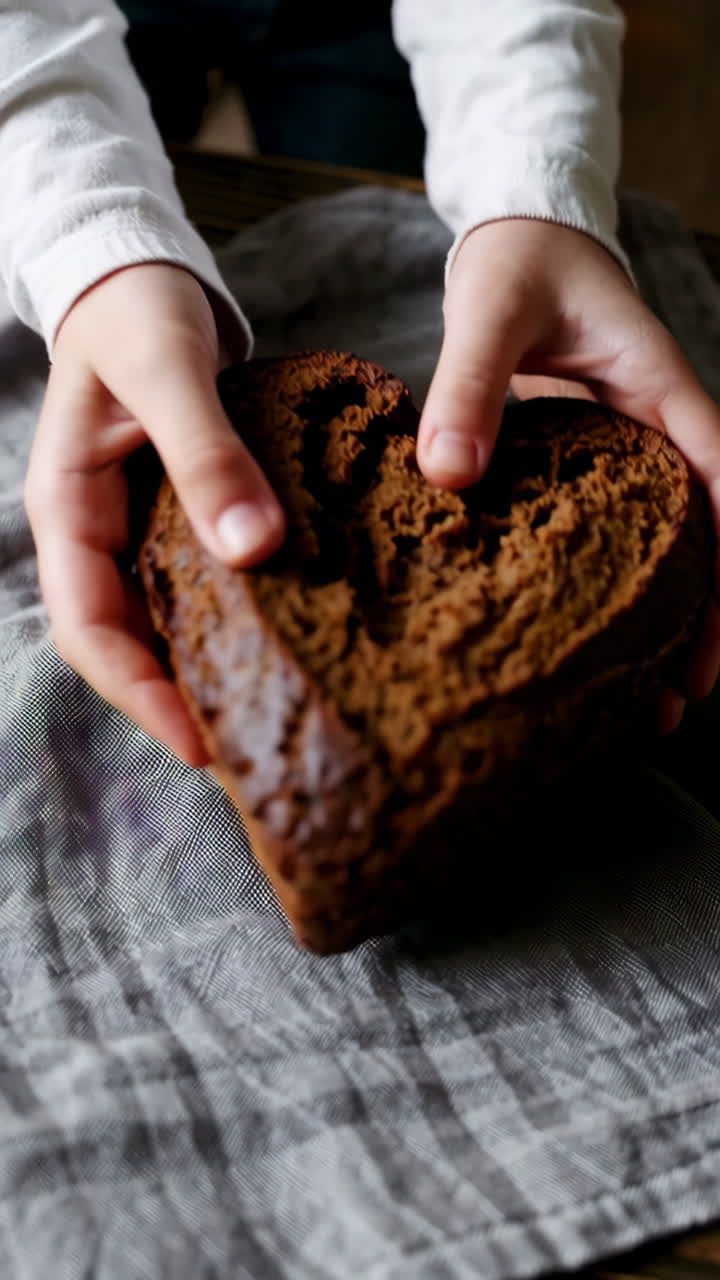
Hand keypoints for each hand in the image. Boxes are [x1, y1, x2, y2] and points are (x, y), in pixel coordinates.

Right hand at [24, 263, 284, 765]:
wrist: (143, 277)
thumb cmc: (139, 311)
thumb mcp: (168, 370)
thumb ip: (204, 452)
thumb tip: (253, 548)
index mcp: (69, 510)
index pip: (90, 630)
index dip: (140, 694)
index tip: (201, 744)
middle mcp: (98, 534)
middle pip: (125, 644)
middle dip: (176, 702)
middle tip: (250, 752)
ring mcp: (135, 529)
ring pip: (161, 623)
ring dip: (204, 671)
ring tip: (271, 714)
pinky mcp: (176, 517)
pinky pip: (197, 586)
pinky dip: (234, 620)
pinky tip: (288, 639)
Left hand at [417, 219, 719, 733]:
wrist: (517, 233)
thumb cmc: (519, 261)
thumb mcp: (490, 309)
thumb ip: (470, 383)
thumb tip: (447, 475)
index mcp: (657, 385)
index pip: (718, 470)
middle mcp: (652, 424)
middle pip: (702, 528)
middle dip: (705, 609)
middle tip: (687, 690)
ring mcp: (622, 447)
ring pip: (661, 539)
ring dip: (664, 612)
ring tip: (653, 696)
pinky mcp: (586, 461)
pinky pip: (613, 528)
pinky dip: (610, 583)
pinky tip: (587, 635)